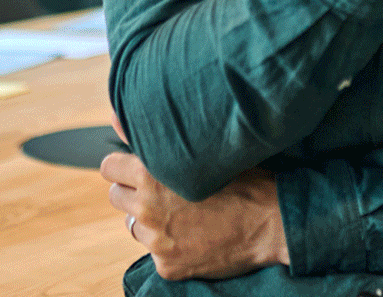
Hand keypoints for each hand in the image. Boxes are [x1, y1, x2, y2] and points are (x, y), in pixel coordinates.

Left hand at [101, 150, 289, 280]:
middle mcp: (148, 209)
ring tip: (183, 214)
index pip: (109, 167)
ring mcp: (157, 242)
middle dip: (135, 193)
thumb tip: (114, 116)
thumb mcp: (201, 149)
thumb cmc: (243, 178)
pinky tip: (196, 236)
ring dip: (151, 221)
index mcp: (150, 175)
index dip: (123, 166)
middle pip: (117, 198)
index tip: (136, 168)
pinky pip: (157, 253)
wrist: (273, 222)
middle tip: (164, 191)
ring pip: (135, 227)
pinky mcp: (168, 266)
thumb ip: (152, 137)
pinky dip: (171, 246)